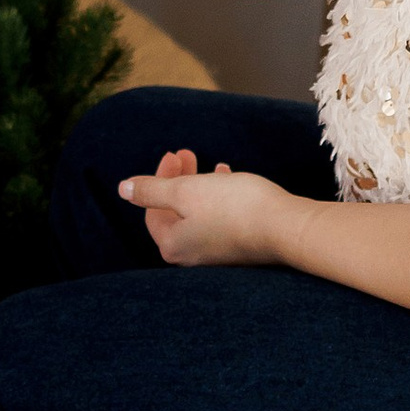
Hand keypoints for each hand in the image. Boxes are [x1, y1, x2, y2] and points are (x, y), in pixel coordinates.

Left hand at [120, 150, 299, 269]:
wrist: (286, 227)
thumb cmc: (233, 207)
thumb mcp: (185, 191)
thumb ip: (151, 190)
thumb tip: (123, 189)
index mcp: (172, 245)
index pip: (153, 210)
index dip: (158, 178)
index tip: (174, 154)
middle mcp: (191, 256)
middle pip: (175, 213)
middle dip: (178, 179)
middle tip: (187, 154)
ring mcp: (217, 255)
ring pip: (199, 214)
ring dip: (200, 186)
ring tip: (212, 164)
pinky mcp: (239, 249)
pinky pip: (220, 220)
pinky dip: (219, 198)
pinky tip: (230, 180)